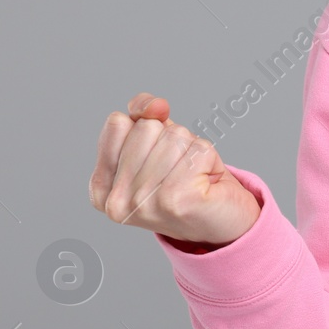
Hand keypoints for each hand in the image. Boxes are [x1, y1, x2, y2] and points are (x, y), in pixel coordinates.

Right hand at [88, 92, 261, 251]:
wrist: (226, 223)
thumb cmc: (189, 181)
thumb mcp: (159, 142)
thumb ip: (144, 115)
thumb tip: (155, 106)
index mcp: (101, 188)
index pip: (118, 122)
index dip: (146, 125)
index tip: (158, 156)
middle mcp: (116, 201)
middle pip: (146, 127)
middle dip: (172, 140)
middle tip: (180, 170)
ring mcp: (143, 203)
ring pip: (174, 136)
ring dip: (192, 151)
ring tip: (193, 177)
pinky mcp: (176, 200)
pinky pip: (198, 149)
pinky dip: (210, 159)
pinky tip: (205, 183)